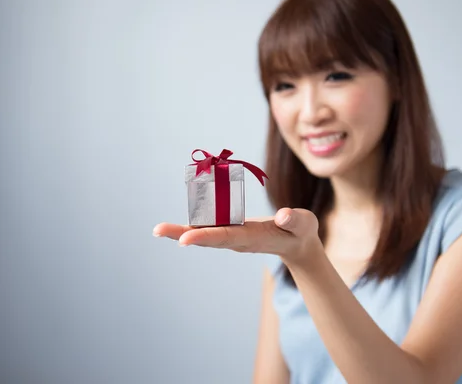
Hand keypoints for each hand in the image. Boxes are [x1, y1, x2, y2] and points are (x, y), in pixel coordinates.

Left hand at [152, 207, 322, 264]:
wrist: (298, 245)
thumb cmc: (301, 233)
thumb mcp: (304, 224)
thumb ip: (295, 220)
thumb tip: (282, 215)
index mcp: (252, 237)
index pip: (225, 236)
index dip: (204, 236)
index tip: (183, 238)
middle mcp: (237, 239)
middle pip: (206, 237)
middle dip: (182, 234)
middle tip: (158, 230)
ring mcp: (233, 236)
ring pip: (205, 233)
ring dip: (181, 231)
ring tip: (159, 229)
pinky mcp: (232, 231)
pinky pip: (210, 228)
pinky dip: (193, 224)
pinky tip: (177, 224)